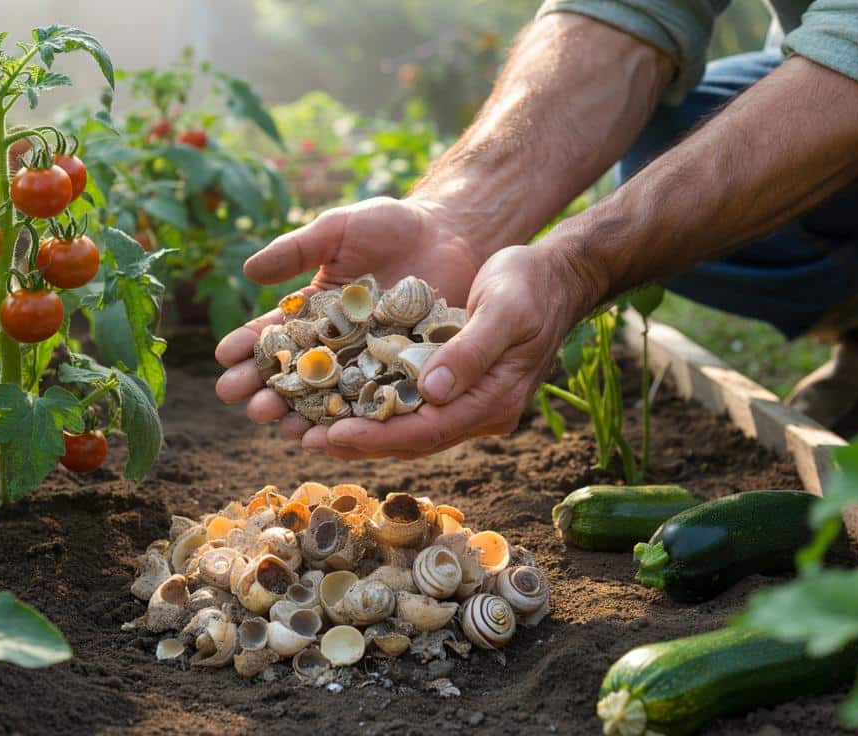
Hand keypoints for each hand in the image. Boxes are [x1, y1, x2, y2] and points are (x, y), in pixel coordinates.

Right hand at [214, 197, 482, 432]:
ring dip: (300, 413)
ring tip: (281, 425)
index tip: (224, 359)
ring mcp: (365, 362)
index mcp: (309, 312)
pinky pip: (372, 399)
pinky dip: (351, 417)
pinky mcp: (399, 373)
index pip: (270, 335)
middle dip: (265, 391)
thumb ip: (297, 250)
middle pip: (291, 374)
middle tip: (246, 405)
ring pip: (326, 396)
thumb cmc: (389, 225)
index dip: (246, 348)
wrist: (450, 233)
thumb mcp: (337, 230)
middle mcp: (332, 344)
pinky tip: (333, 431)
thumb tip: (249, 270)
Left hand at [309, 243, 592, 458]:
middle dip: (357, 440)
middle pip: (410, 438)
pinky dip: (369, 404)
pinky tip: (332, 399)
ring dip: (357, 429)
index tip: (334, 433)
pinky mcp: (451, 386)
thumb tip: (433, 390)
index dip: (379, 435)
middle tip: (303, 438)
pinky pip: (405, 404)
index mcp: (495, 400)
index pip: (428, 430)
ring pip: (404, 426)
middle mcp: (478, 411)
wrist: (554, 276)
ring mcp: (465, 402)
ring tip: (305, 427)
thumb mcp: (506, 309)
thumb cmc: (531, 285)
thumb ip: (471, 350)